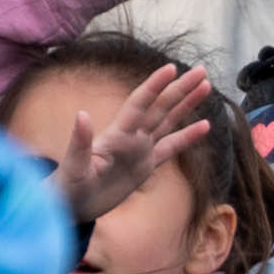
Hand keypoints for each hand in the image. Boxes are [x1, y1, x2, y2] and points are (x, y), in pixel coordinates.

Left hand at [50, 61, 213, 224]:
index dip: (155, 86)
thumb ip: (80, 142)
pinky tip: (204, 126)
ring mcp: (140, 150)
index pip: (140, 104)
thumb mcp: (73, 166)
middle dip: (180, 89)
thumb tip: (82, 114)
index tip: (171, 68)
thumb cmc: (68, 186)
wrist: (71, 204)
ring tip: (205, 87)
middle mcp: (131, 137)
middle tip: (201, 71)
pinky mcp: (146, 166)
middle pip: (161, 107)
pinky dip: (188, 137)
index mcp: (117, 135)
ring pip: (169, 121)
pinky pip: (171, 147)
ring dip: (186, 105)